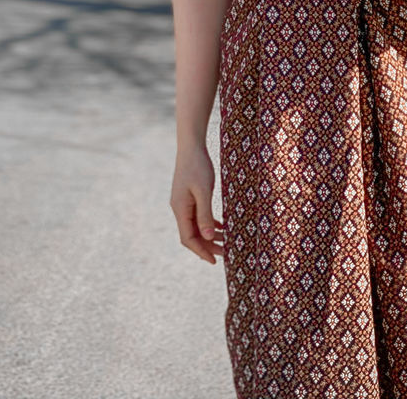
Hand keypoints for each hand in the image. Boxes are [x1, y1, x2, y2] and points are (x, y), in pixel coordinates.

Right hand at [171, 143, 224, 264]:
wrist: (191, 145)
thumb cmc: (198, 166)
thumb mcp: (203, 191)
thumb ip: (205, 214)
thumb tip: (208, 237)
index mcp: (180, 209)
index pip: (188, 238)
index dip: (201, 251)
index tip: (215, 261)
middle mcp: (179, 208)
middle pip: (192, 234)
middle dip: (208, 246)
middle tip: (226, 253)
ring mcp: (184, 202)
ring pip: (196, 226)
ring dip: (210, 235)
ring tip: (227, 241)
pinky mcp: (189, 196)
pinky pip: (198, 216)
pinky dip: (209, 223)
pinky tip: (222, 225)